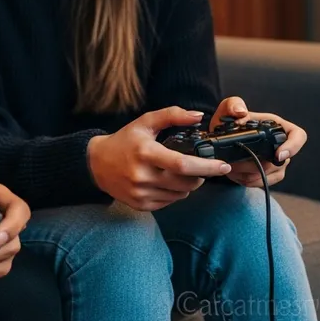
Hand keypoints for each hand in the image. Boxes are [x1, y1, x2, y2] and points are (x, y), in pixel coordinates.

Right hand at [87, 106, 231, 211]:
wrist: (96, 163)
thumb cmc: (124, 141)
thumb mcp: (145, 123)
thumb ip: (171, 115)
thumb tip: (198, 116)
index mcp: (146, 153)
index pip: (183, 164)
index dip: (207, 167)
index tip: (223, 165)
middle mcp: (143, 175)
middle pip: (186, 183)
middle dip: (200, 176)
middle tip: (200, 167)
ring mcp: (142, 193)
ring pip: (181, 194)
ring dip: (187, 185)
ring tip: (177, 172)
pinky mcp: (141, 205)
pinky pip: (169, 202)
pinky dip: (174, 193)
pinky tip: (164, 181)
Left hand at [211, 96, 307, 188]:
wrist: (219, 138)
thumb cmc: (228, 121)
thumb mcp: (227, 108)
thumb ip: (233, 105)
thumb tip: (241, 112)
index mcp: (275, 125)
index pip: (298, 135)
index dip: (293, 146)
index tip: (277, 155)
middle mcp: (279, 144)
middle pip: (281, 161)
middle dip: (258, 164)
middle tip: (236, 163)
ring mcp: (276, 161)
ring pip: (271, 174)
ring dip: (251, 174)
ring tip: (232, 168)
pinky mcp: (268, 173)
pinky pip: (264, 182)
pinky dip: (249, 180)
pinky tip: (236, 175)